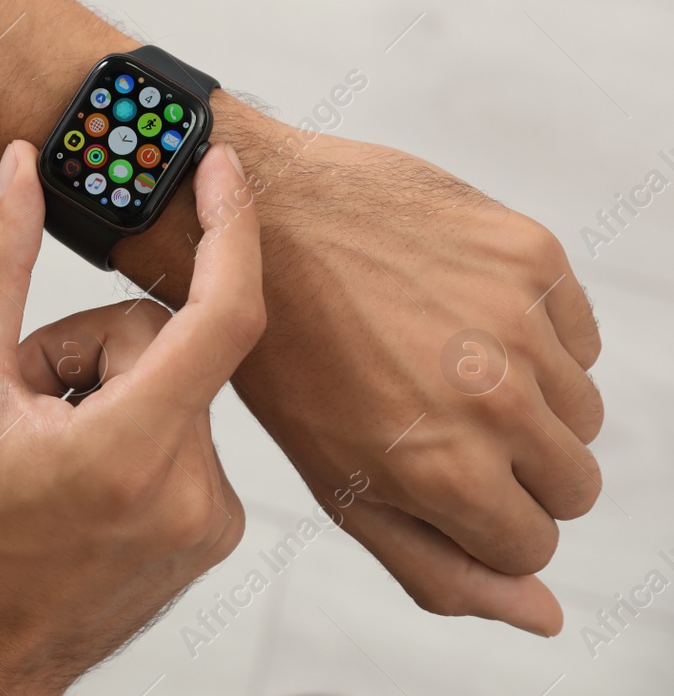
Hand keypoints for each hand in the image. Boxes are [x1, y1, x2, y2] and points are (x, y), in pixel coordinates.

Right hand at [0, 141, 265, 694]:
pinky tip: (74, 472)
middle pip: (165, 345)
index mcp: (132, 451)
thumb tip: (20, 173)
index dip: (230, 228)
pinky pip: (184, 433)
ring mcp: (208, 519)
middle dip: (88, 347)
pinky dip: (130, 428)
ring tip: (42, 447)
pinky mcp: (209, 534)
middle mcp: (191, 490)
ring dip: (106, 390)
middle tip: (24, 395)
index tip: (218, 170)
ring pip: (172, 387)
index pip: (222, 315)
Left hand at [139, 101, 602, 636]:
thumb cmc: (285, 359)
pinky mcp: (528, 254)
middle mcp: (495, 400)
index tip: (437, 477)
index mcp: (444, 468)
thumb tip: (545, 615)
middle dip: (518, 469)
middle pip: (574, 483)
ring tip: (442, 366)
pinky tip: (455, 314)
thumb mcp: (336, 482)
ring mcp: (517, 322)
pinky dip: (535, 336)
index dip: (485, 518)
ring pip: (583, 411)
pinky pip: (578, 335)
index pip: (534, 543)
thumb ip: (440, 564)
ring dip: (531, 402)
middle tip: (441, 422)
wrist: (254, 222)